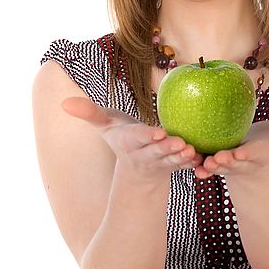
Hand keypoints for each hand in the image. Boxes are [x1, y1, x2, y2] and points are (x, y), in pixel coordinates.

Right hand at [62, 96, 203, 177]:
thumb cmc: (121, 135)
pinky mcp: (175, 166)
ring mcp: (161, 162)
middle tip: (180, 143)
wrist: (136, 165)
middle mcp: (144, 154)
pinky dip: (194, 164)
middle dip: (167, 149)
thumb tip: (63, 103)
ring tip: (193, 151)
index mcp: (128, 142)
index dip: (146, 137)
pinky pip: (185, 166)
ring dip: (182, 158)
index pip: (137, 139)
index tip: (157, 133)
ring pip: (172, 161)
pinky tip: (205, 159)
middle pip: (156, 152)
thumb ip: (88, 113)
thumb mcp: (104, 124)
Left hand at [195, 118, 268, 179]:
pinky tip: (183, 156)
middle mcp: (242, 160)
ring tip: (199, 165)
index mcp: (259, 154)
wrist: (250, 156)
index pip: (254, 154)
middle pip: (233, 162)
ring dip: (207, 165)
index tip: (241, 153)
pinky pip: (202, 160)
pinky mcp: (212, 160)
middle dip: (225, 162)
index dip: (247, 154)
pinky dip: (194, 161)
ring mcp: (226, 163)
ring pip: (216, 164)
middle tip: (215, 160)